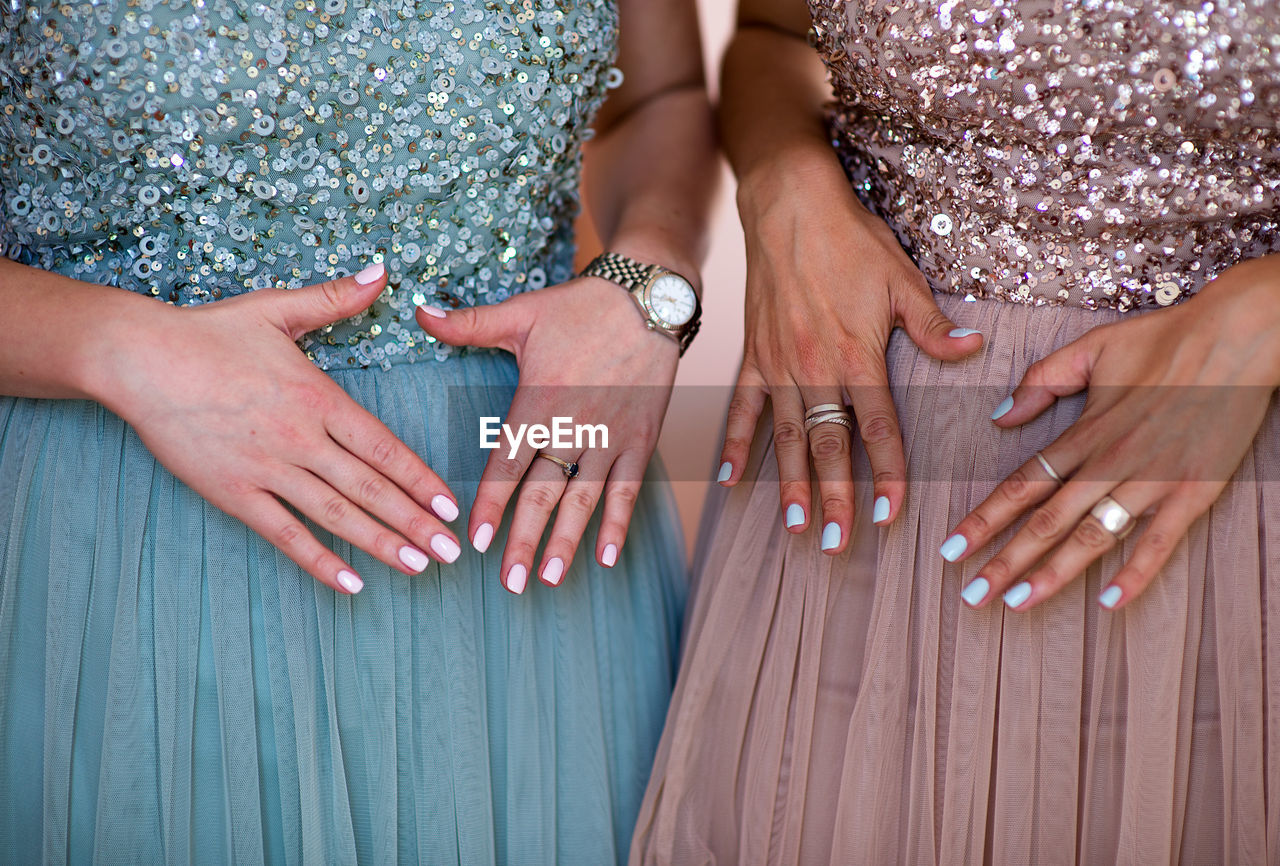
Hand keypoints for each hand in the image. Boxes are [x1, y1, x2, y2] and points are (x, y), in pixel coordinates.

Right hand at [91, 263, 461, 593]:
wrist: (138, 359)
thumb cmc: (209, 333)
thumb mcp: (277, 309)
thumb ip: (336, 299)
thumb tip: (382, 273)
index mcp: (318, 398)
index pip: (383, 447)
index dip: (420, 479)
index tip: (450, 505)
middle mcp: (300, 439)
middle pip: (369, 488)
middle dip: (415, 522)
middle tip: (451, 552)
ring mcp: (266, 469)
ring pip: (336, 515)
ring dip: (380, 543)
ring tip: (417, 567)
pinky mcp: (233, 492)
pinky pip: (283, 533)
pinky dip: (318, 560)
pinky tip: (351, 582)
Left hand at [415, 273, 678, 592]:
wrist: (648, 297)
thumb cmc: (578, 306)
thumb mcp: (521, 312)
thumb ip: (468, 324)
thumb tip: (418, 313)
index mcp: (539, 400)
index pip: (508, 463)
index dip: (492, 504)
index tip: (477, 541)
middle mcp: (574, 426)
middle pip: (543, 493)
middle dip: (524, 539)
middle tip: (509, 582)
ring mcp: (610, 436)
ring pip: (584, 499)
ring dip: (566, 542)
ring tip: (548, 579)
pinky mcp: (641, 438)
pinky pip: (629, 488)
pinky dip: (619, 524)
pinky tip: (607, 558)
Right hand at [719, 160, 983, 552]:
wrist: (788, 206)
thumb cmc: (851, 239)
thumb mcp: (903, 279)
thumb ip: (933, 328)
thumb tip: (975, 350)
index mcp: (857, 355)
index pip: (878, 429)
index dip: (889, 475)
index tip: (893, 515)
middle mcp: (814, 369)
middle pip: (829, 446)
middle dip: (835, 497)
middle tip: (836, 543)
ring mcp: (778, 365)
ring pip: (787, 437)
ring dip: (791, 484)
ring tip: (795, 526)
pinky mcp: (754, 355)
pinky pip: (742, 408)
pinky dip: (736, 445)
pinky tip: (730, 481)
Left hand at [944, 255, 1279, 610]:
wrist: (1239, 334)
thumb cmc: (1166, 339)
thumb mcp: (1091, 347)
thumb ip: (1041, 380)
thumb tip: (1000, 415)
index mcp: (1084, 432)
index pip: (1021, 485)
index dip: (983, 520)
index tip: (951, 549)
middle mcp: (1109, 461)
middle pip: (1045, 521)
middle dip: (1003, 561)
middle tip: (970, 595)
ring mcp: (1151, 478)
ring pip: (1091, 535)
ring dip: (1051, 573)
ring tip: (1016, 603)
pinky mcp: (1194, 489)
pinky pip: (1160, 539)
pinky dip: (1135, 573)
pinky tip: (1108, 601)